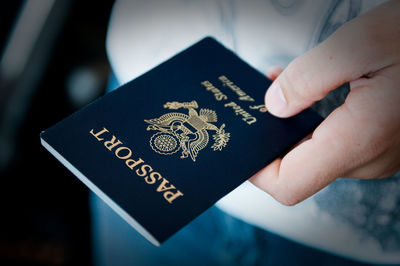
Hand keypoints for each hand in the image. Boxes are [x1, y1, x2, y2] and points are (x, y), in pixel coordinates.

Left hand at [250, 0, 399, 205]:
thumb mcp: (358, 44)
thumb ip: (308, 78)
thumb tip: (274, 106)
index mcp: (359, 139)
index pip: (290, 184)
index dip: (258, 170)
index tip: (242, 145)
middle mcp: (367, 158)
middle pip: (297, 169)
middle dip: (272, 136)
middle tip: (258, 102)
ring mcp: (374, 153)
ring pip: (314, 153)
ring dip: (291, 124)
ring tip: (280, 86)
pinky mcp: (377, 143)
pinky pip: (332, 142)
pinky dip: (312, 121)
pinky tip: (305, 91)